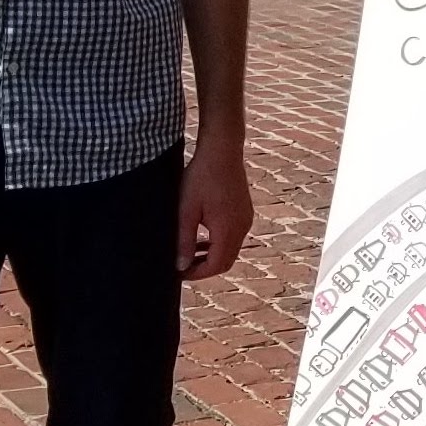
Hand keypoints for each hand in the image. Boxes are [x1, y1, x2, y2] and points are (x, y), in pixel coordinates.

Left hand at [179, 141, 253, 278]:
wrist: (222, 151)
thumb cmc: (201, 178)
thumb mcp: (186, 211)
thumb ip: (184, 240)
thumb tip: (181, 266)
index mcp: (228, 230)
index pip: (216, 265)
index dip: (197, 274)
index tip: (178, 273)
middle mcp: (242, 228)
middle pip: (226, 261)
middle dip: (205, 268)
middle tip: (183, 266)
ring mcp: (246, 220)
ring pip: (231, 250)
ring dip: (212, 255)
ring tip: (190, 252)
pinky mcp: (245, 212)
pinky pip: (234, 236)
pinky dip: (219, 243)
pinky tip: (203, 235)